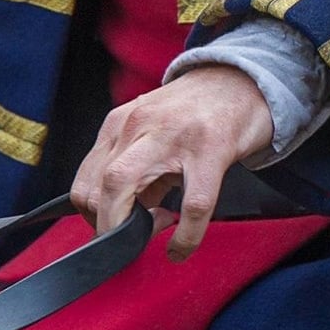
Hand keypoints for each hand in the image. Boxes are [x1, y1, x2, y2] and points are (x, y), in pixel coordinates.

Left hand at [73, 64, 274, 259]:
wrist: (242, 81)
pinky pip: (192, 205)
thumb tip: (125, 217)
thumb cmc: (196, 112)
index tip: (111, 230)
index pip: (87, 179)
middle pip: (99, 185)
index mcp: (121, 123)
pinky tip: (181, 247)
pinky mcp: (211, 149)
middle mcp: (139, 124)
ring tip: (154, 233)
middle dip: (105, 226)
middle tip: (124, 243)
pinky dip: (184, 236)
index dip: (93, 216)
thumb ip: (134, 169)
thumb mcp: (153, 134)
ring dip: (131, 229)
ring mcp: (174, 135)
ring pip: (127, 187)